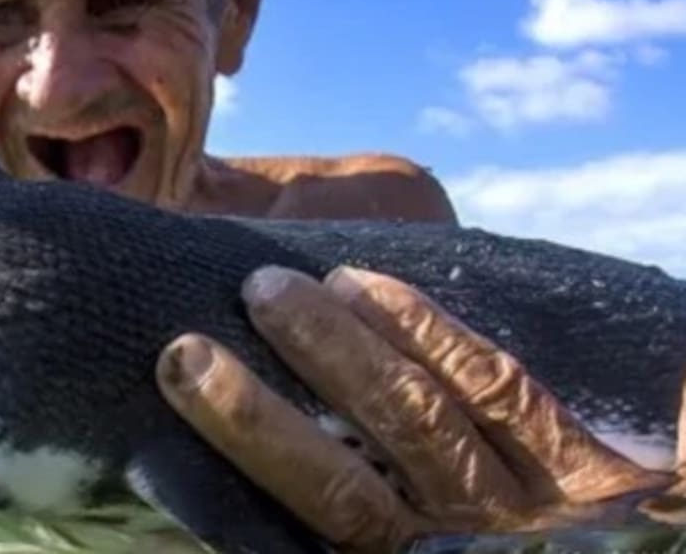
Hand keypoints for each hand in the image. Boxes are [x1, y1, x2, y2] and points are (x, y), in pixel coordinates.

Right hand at [155, 265, 680, 551]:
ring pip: (415, 428)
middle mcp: (450, 533)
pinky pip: (493, 388)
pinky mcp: (584, 457)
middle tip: (185, 354)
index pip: (304, 515)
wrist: (655, 445)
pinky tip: (360, 283)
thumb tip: (206, 386)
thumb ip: (333, 435)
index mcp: (400, 535)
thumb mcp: (404, 457)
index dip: (236, 453)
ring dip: (333, 357)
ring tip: (267, 291)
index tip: (173, 376)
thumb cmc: (491, 443)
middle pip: (345, 495)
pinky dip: (422, 332)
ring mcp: (521, 501)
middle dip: (258, 423)